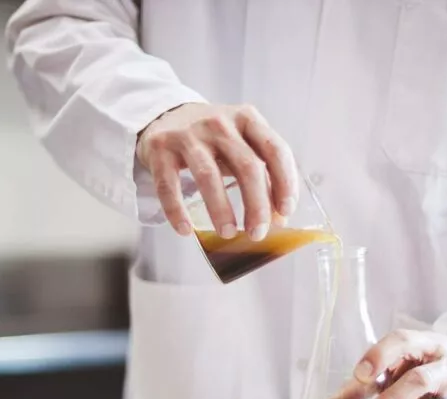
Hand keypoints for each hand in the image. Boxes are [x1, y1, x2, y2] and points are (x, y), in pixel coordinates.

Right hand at [136, 103, 298, 239]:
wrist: (167, 116)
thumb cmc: (213, 138)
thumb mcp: (241, 144)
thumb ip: (262, 174)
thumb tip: (279, 217)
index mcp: (247, 119)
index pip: (275, 150)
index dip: (284, 182)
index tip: (285, 211)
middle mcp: (219, 123)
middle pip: (246, 166)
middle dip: (256, 205)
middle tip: (258, 233)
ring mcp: (188, 134)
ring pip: (209, 176)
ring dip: (221, 210)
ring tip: (228, 233)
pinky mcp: (160, 148)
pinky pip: (169, 185)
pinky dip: (177, 210)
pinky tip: (185, 230)